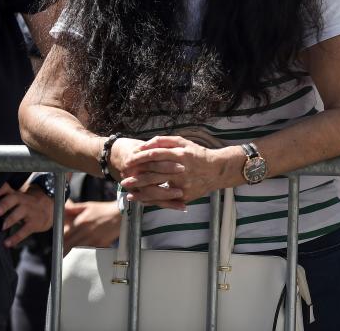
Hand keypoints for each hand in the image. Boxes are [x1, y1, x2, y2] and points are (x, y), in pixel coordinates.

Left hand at [0, 182, 53, 247]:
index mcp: (19, 195)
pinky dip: (16, 237)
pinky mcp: (35, 224)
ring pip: (21, 213)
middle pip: (15, 198)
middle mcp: (24, 201)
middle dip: (5, 204)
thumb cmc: (32, 203)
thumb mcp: (22, 195)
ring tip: (3, 226)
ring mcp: (30, 212)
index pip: (9, 189)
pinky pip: (25, 230)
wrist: (53, 208)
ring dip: (11, 219)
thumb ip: (7, 193)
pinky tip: (7, 243)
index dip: (2, 190)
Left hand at [63, 200, 121, 250]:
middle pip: (69, 245)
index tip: (58, 244)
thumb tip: (62, 207)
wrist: (121, 214)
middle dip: (63, 250)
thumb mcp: (88, 206)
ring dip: (72, 254)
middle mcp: (85, 232)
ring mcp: (93, 239)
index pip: (64, 236)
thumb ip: (73, 208)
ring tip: (68, 258)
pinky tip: (82, 255)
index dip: (59, 241)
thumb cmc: (103, 209)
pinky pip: (89, 252)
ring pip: (77, 251)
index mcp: (81, 222)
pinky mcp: (101, 244)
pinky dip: (84, 254)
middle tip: (60, 253)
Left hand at [118, 135, 233, 208]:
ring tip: (128, 192)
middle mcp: (182, 169)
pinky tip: (141, 199)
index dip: (140, 158)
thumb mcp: (184, 142)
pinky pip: (165, 199)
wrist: (217, 170)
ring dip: (141, 190)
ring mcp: (183, 184)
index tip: (128, 161)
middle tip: (122, 179)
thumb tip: (144, 144)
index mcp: (181, 154)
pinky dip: (152, 199)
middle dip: (136, 177)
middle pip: (154, 173)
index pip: (155, 154)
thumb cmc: (198, 154)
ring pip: (157, 188)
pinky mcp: (185, 195)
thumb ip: (164, 141)